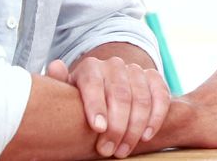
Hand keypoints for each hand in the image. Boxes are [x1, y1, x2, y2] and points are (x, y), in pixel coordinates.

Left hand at [50, 56, 170, 157]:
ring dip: (135, 128)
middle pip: (120, 95)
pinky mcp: (154, 78)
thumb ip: (60, 81)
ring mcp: (135, 70)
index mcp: (90, 67)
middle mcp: (114, 65)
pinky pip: (160, 96)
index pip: (93, 84)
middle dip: (116, 126)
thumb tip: (55, 66)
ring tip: (123, 150)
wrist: (106, 89)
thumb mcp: (68, 92)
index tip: (98, 128)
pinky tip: (146, 136)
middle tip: (108, 150)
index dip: (96, 106)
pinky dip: (156, 117)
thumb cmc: (82, 98)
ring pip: (141, 99)